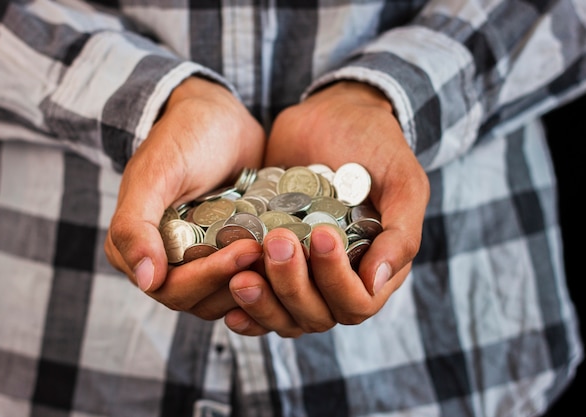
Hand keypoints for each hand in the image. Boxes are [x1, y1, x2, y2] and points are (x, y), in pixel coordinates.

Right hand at [105, 75, 265, 317]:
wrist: (219, 117)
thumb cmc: (183, 137)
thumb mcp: (156, 173)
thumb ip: (136, 225)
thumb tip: (146, 280)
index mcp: (137, 251)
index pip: (173, 289)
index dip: (210, 277)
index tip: (247, 250)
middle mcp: (166, 264)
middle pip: (203, 300)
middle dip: (237, 280)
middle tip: (270, 251)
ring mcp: (200, 261)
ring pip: (228, 297)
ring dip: (256, 285)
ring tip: (284, 258)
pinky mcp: (228, 254)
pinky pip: (246, 280)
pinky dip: (266, 276)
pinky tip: (289, 261)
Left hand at [224, 81, 428, 336]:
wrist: (332, 114)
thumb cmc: (374, 145)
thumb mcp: (402, 181)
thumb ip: (402, 232)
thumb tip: (377, 282)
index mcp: (374, 267)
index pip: (356, 303)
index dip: (336, 280)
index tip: (321, 234)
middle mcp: (339, 279)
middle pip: (315, 314)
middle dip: (293, 286)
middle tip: (275, 241)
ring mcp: (304, 275)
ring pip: (284, 316)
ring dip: (263, 303)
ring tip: (239, 278)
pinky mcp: (272, 264)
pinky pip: (259, 302)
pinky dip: (245, 308)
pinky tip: (228, 298)